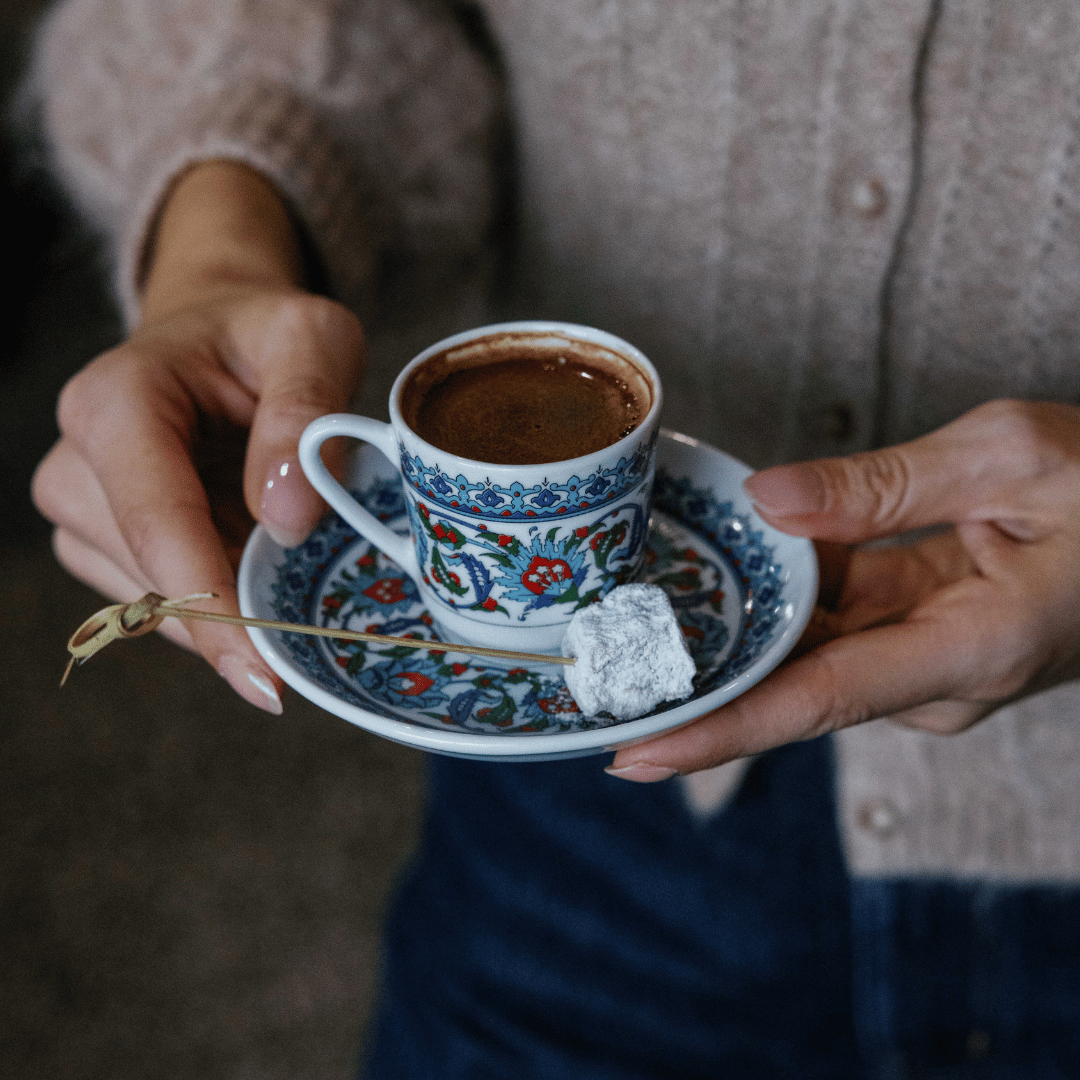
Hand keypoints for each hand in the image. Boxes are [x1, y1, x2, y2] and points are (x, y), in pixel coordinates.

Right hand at [33, 162, 364, 711]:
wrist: (221, 338)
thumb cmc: (267, 336)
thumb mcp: (314, 339)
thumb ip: (304, 410)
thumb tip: (285, 521)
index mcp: (117, 401)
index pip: (159, 523)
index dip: (212, 606)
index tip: (264, 675)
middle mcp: (76, 460)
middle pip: (150, 577)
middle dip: (233, 615)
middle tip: (314, 626)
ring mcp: (78, 508)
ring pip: (147, 606)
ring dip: (223, 613)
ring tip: (286, 573)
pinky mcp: (97, 541)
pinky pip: (152, 605)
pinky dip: (211, 608)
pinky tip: (254, 578)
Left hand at [608, 399, 1079, 779]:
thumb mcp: (1004, 458)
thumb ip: (879, 486)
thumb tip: (767, 502)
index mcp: (971, 645)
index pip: (816, 700)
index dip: (720, 732)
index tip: (635, 755)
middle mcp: (939, 676)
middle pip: (791, 687)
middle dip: (694, 689)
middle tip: (592, 685)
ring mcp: (927, 663)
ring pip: (805, 656)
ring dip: (723, 645)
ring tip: (623, 637)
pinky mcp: (921, 640)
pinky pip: (832, 629)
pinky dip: (772, 609)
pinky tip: (707, 587)